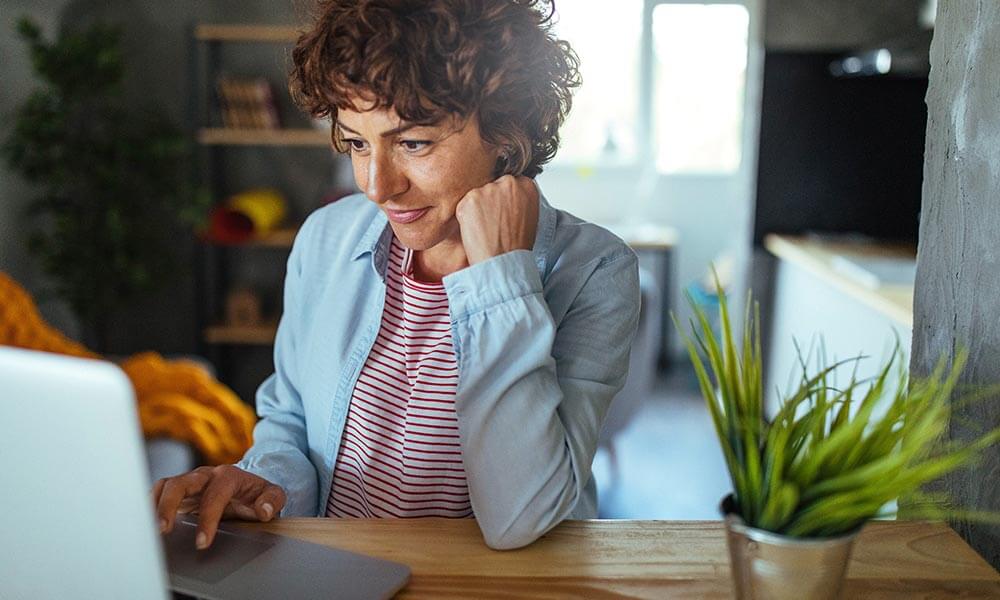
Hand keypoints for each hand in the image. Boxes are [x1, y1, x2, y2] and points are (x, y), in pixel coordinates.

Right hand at [151, 465, 285, 549]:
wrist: (247, 486)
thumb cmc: (256, 493)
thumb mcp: (273, 494)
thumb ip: (272, 501)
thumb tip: (263, 511)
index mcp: (228, 476)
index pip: (214, 495)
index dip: (208, 518)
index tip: (203, 542)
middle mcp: (205, 475)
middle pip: (181, 483)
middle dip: (169, 506)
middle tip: (163, 530)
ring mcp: (190, 482)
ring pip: (166, 486)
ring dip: (154, 505)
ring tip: (148, 528)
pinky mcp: (178, 490)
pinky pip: (159, 492)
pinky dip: (149, 504)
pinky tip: (144, 521)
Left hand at [455, 175, 538, 264]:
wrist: (503, 262)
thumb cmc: (516, 247)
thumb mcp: (529, 218)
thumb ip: (519, 201)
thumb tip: (507, 198)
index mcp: (527, 185)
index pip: (510, 184)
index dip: (504, 199)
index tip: (503, 211)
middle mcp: (509, 183)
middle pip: (493, 186)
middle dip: (490, 201)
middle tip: (492, 223)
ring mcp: (488, 189)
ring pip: (478, 195)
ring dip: (477, 209)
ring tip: (485, 230)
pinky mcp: (470, 198)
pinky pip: (464, 205)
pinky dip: (466, 217)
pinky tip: (476, 231)